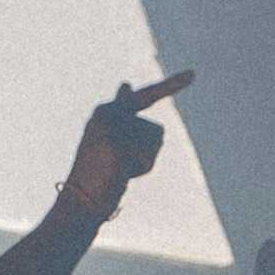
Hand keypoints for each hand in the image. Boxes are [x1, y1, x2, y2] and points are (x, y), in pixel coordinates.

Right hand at [53, 69, 191, 227]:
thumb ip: (123, 114)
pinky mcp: (119, 145)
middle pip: (155, 131)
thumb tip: (126, 83)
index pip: (145, 97)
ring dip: (144, 162)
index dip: (172, 85)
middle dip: (156, 139)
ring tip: (119, 168)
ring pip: (155, 143)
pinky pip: (149, 158)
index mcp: (106, 111)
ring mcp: (113, 128)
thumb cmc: (99, 172)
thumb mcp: (111, 138)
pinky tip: (119, 173)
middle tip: (161, 106)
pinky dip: (141, 170)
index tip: (193, 74)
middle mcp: (107, 113)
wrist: (80, 200)